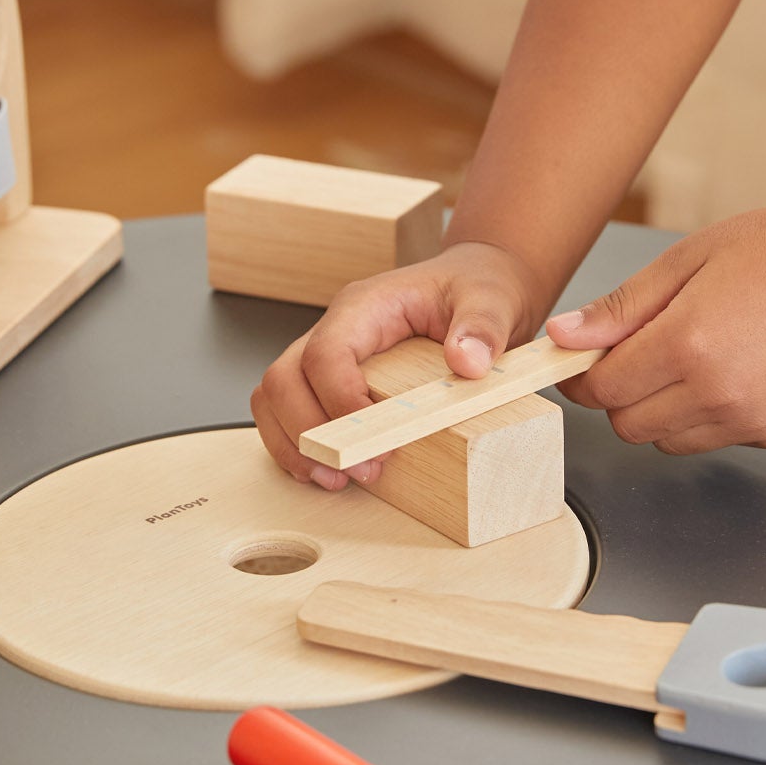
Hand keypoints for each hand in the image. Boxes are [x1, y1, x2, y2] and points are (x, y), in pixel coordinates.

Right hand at [252, 242, 543, 490]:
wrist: (474, 285)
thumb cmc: (473, 289)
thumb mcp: (491, 300)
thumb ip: (482, 327)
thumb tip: (467, 362)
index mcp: (365, 305)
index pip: (326, 352)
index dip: (339, 401)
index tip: (378, 439)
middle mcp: (336, 328)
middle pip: (284, 378)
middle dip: (309, 433)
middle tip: (357, 469)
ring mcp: (325, 354)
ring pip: (274, 397)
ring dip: (292, 444)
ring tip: (334, 479)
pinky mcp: (328, 380)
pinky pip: (286, 411)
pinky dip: (295, 446)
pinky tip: (326, 471)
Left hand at [547, 194, 765, 454]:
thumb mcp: (688, 260)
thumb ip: (622, 307)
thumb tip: (563, 336)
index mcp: (688, 342)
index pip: (603, 389)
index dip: (584, 375)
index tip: (584, 358)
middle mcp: (718, 392)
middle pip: (628, 425)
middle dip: (620, 394)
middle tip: (642, 351)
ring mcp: (752, 420)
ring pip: (669, 441)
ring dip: (662, 409)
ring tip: (694, 355)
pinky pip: (717, 438)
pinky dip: (708, 415)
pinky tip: (736, 368)